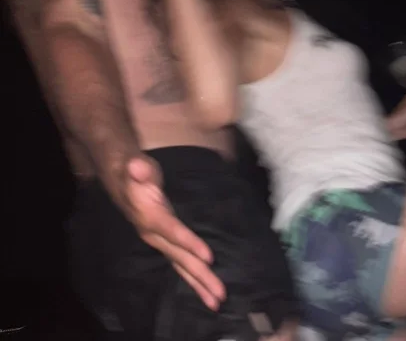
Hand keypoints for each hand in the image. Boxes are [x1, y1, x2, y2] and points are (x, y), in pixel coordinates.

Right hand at [117, 153, 225, 308]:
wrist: (122, 182)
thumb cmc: (133, 172)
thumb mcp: (135, 166)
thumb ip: (139, 169)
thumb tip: (137, 167)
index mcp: (150, 218)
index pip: (173, 232)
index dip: (189, 243)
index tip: (209, 257)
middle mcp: (154, 235)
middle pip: (180, 257)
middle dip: (200, 276)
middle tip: (220, 295)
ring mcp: (160, 241)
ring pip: (181, 266)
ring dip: (199, 283)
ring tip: (216, 302)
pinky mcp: (166, 242)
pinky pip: (181, 262)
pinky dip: (193, 276)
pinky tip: (205, 287)